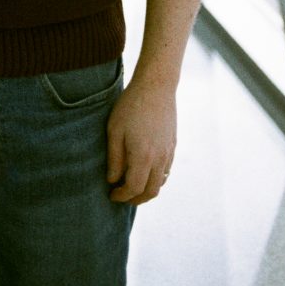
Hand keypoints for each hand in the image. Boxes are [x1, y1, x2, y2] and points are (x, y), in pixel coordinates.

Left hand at [106, 78, 176, 204]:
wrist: (156, 87)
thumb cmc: (131, 106)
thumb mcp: (114, 130)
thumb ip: (114, 158)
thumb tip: (113, 180)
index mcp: (143, 157)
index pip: (134, 188)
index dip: (122, 196)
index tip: (111, 194)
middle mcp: (159, 159)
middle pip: (150, 192)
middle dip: (135, 199)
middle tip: (122, 196)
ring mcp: (169, 153)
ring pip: (161, 183)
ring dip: (147, 190)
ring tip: (132, 187)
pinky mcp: (173, 145)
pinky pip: (166, 171)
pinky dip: (156, 178)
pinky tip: (145, 171)